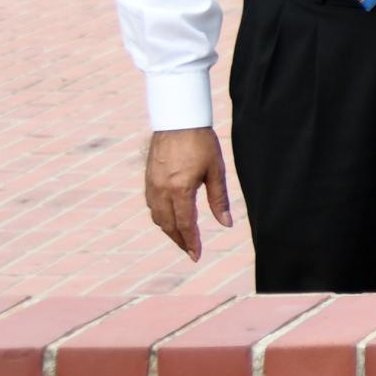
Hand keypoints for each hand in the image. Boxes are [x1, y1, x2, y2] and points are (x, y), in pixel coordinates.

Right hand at [144, 128, 231, 261]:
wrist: (177, 121)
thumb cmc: (201, 143)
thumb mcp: (216, 171)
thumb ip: (219, 199)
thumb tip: (227, 224)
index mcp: (180, 189)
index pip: (185, 224)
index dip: (191, 241)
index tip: (197, 255)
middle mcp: (161, 190)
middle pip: (168, 225)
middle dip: (179, 240)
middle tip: (191, 252)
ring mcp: (151, 185)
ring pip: (157, 217)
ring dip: (169, 230)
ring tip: (182, 238)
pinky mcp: (148, 179)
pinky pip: (151, 205)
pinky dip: (160, 217)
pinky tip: (170, 219)